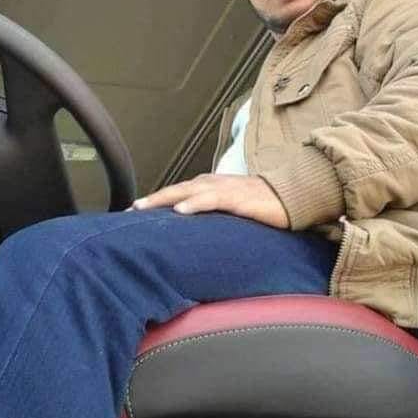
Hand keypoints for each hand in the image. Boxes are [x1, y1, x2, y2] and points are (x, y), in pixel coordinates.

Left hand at [132, 174, 288, 228]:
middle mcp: (210, 183)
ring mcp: (223, 189)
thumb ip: (210, 216)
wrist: (290, 195)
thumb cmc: (260, 204)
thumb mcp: (230, 210)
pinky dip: (195, 203)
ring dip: (163, 199)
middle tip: (126, 212)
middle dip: (149, 201)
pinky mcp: (238, 197)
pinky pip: (212, 198)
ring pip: (187, 191)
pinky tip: (180, 210)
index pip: (174, 193)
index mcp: (207, 186)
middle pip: (173, 190)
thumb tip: (190, 233)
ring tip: (142, 208)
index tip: (130, 215)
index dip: (152, 202)